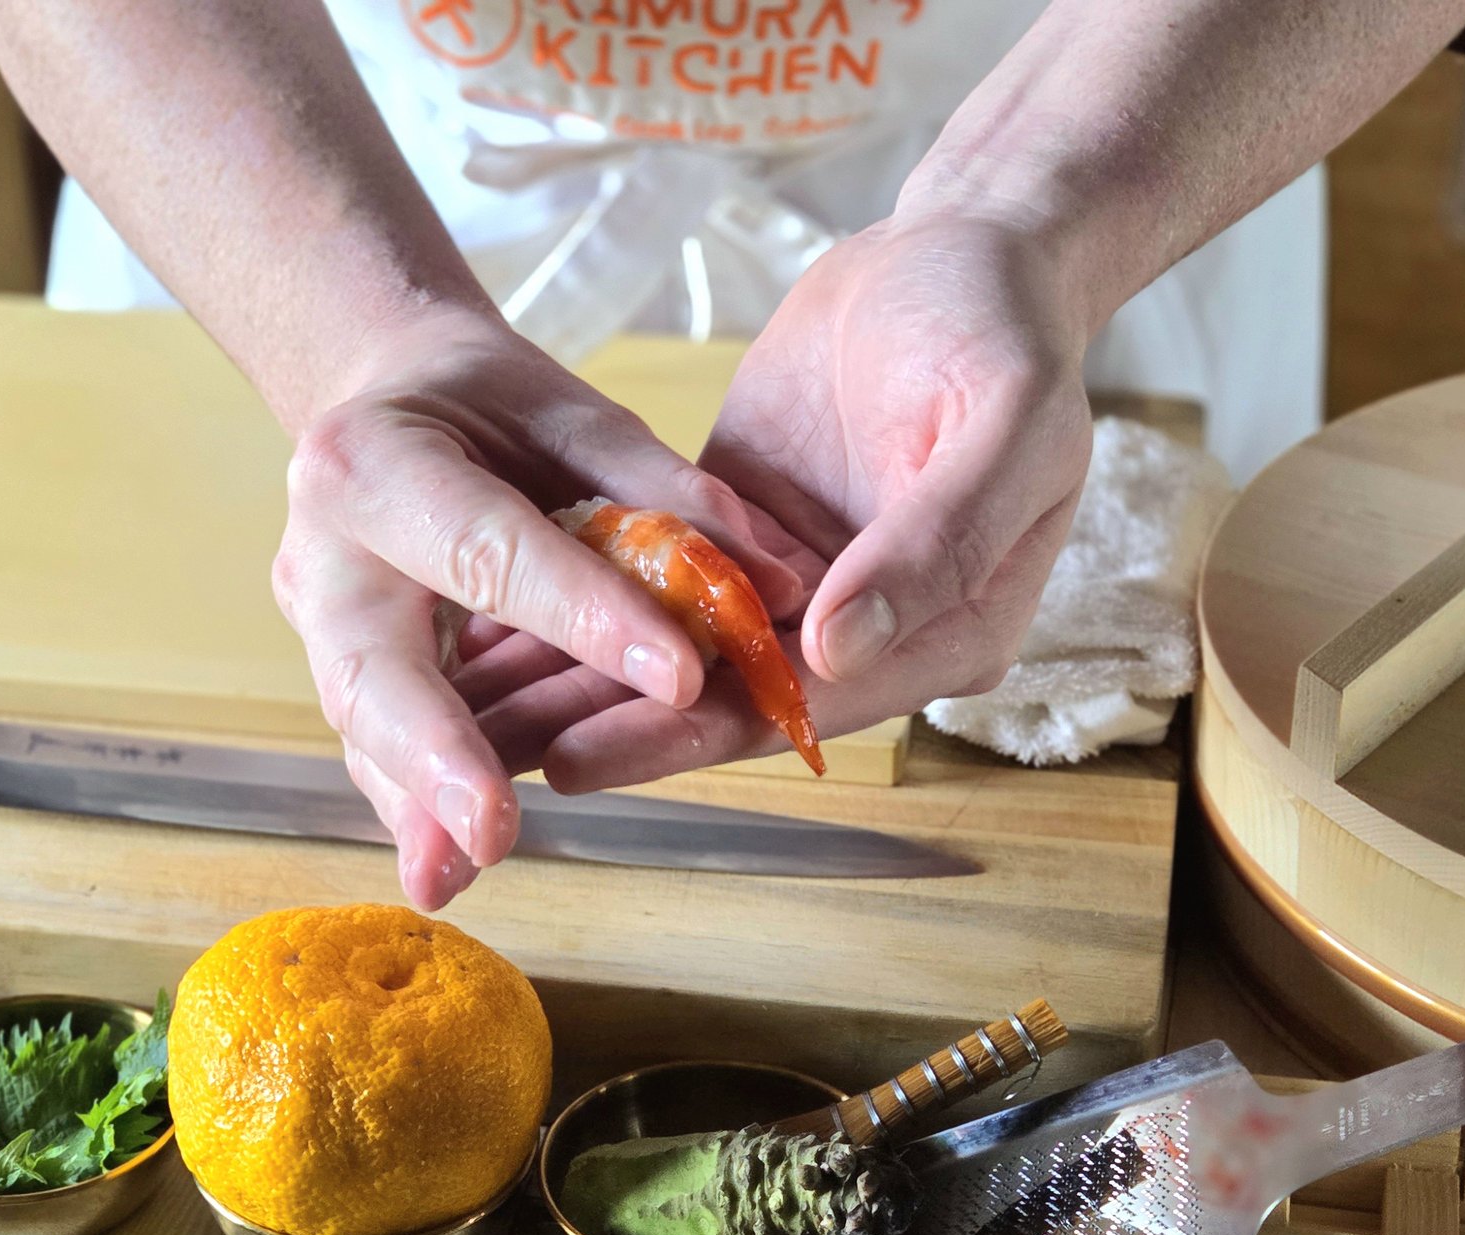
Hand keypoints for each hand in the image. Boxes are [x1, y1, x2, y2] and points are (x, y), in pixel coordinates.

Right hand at [272, 305, 809, 908]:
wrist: (382, 397)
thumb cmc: (485, 403)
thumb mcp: (573, 414)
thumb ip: (665, 494)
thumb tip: (784, 585)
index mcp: (376, 459)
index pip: (493, 550)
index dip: (587, 617)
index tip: (680, 676)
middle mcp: (324, 551)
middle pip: (378, 666)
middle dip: (436, 753)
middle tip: (494, 828)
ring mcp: (316, 622)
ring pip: (365, 726)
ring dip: (416, 805)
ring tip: (454, 875)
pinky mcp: (336, 670)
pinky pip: (373, 745)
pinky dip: (413, 804)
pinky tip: (444, 864)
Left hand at [482, 213, 1096, 790]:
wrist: (970, 246)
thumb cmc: (1008, 328)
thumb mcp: (1004, 422)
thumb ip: (936, 541)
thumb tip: (835, 649)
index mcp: (948, 629)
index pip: (802, 704)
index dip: (687, 732)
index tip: (583, 755)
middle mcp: (870, 632)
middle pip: (721, 698)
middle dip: (601, 726)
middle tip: (481, 758)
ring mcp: (799, 588)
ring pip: (675, 652)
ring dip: (573, 682)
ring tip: (456, 718)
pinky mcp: (738, 536)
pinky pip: (650, 582)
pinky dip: (576, 604)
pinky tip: (482, 626)